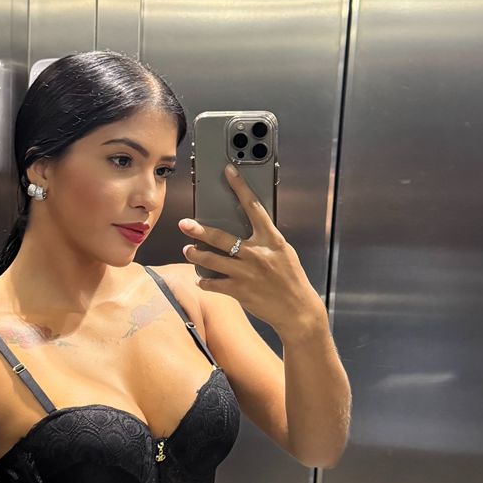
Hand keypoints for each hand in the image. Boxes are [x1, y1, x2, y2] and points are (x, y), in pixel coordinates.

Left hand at [178, 163, 321, 334]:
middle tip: (185, 224)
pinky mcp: (239, 291)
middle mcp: (257, 253)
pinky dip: (205, 282)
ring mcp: (246, 273)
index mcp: (271, 239)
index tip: (228, 172)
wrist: (298, 311)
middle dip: (199, 230)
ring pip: (211, 261)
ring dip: (195, 256)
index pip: (254, 207)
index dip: (240, 187)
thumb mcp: (283, 253)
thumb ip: (265, 240)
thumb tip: (245, 229)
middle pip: (221, 237)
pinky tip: (201, 280)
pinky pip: (213, 284)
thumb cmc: (291, 279)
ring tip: (188, 251)